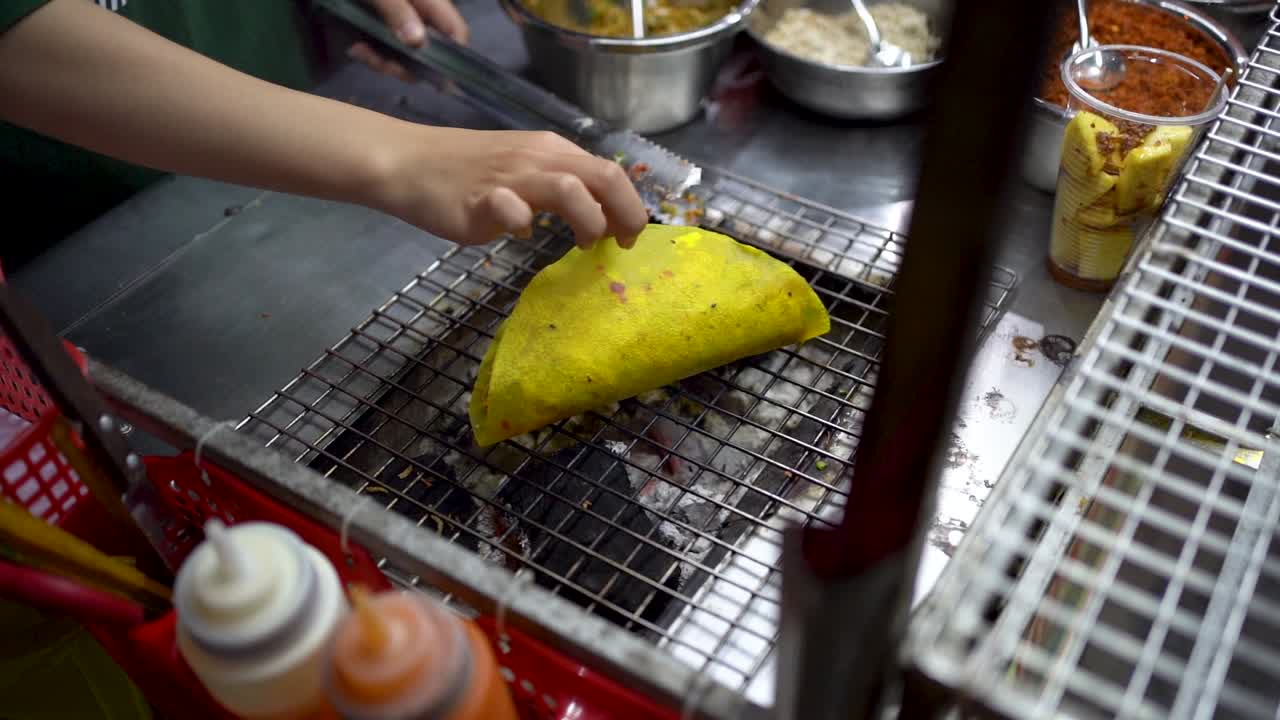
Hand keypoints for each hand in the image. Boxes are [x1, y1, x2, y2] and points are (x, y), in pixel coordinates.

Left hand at [347, 0, 469, 81]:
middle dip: (405, 65)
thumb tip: (417, 41)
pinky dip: (371, 56)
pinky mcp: (379, 31)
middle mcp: (419, 15)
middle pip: (429, 52)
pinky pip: (385, 53)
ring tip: (359, 50)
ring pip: (406, 58)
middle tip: (381, 63)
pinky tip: (355, 48)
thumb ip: (398, 10)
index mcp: (429, 0)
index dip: (451, 55)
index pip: (455, 31)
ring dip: (383, 62)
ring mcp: (399, 25)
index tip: (433, 76)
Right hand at [369, 126, 648, 247]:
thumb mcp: (522, 169)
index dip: (630, 205)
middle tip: (623, 243)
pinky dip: (523, 224)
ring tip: (584, 244)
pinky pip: (511, 209)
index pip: (610, 171)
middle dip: (626, 213)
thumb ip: (558, 187)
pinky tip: (517, 234)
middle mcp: (537, 157)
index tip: (628, 235)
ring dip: (589, 220)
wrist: (407, 162)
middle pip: (604, 175)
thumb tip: (597, 218)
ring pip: (570, 189)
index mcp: (552, 150)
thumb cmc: (466, 172)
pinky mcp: (479, 199)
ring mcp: (509, 176)